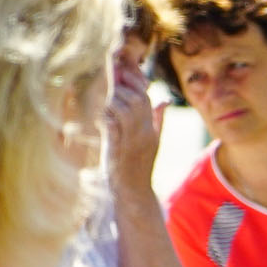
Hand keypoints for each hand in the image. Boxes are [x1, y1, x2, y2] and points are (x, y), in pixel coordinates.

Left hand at [106, 62, 163, 188]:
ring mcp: (130, 142)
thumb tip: (165, 100)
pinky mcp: (116, 150)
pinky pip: (110, 126)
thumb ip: (159, 120)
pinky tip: (101, 121)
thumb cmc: (140, 166)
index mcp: (151, 130)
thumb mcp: (154, 142)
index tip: (122, 74)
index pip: (147, 99)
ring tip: (106, 109)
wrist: (134, 192)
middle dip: (122, 90)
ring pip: (123, 110)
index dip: (134, 84)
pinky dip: (104, 119)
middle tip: (110, 90)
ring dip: (112, 104)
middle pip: (136, 101)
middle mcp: (143, 134)